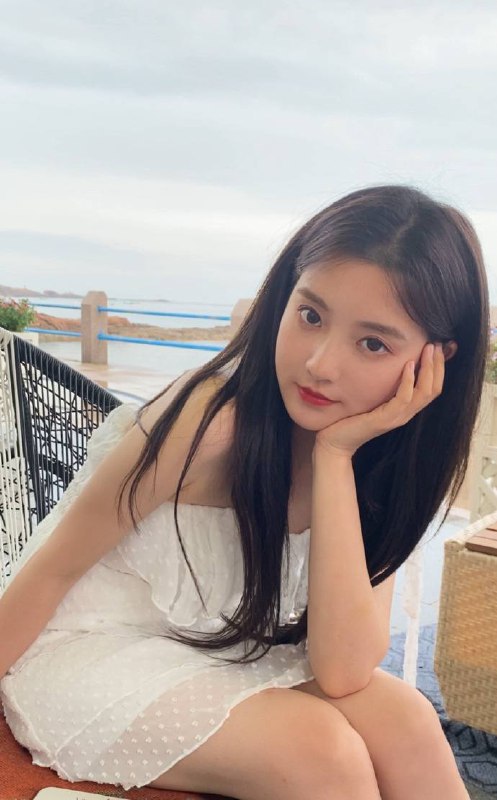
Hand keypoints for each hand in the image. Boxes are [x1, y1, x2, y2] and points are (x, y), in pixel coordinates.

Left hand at [314, 342, 444, 458]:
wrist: (336, 442)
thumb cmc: (351, 419)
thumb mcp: (372, 398)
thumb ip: (383, 386)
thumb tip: (387, 364)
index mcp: (405, 409)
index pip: (432, 388)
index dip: (438, 368)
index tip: (438, 347)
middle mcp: (405, 414)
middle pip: (434, 389)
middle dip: (438, 365)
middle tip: (438, 344)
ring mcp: (397, 418)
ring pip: (424, 393)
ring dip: (429, 369)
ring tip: (428, 349)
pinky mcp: (385, 419)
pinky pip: (404, 398)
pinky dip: (408, 380)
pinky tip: (408, 364)